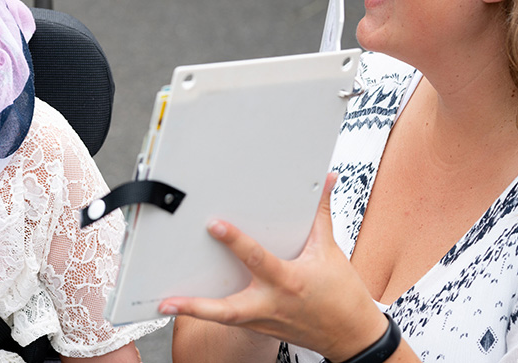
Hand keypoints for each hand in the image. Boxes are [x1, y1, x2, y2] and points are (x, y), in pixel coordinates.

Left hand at [158, 173, 388, 361]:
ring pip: (223, 319)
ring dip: (194, 312)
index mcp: (288, 280)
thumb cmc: (342, 295)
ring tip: (165, 304)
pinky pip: (230, 320)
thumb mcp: (330, 251)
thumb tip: (327, 180)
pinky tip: (185, 304)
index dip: (234, 241)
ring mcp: (263, 320)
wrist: (352, 337)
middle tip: (169, 299)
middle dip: (197, 306)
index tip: (213, 225)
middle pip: (228, 309)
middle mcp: (271, 304)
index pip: (256, 258)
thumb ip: (321, 214)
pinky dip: (208, 312)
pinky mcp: (259, 328)